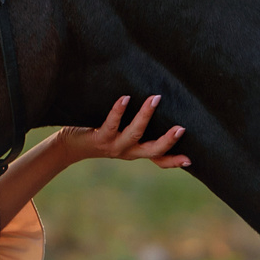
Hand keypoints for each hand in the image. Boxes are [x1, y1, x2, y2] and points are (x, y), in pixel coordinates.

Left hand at [60, 95, 188, 168]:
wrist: (70, 145)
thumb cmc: (100, 134)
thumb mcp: (122, 134)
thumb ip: (136, 126)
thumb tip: (157, 103)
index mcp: (136, 151)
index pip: (159, 159)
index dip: (174, 161)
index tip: (190, 160)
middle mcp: (128, 151)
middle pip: (152, 150)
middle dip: (167, 141)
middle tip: (181, 128)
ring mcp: (114, 145)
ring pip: (134, 134)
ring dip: (145, 116)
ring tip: (155, 99)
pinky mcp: (99, 138)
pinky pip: (111, 124)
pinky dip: (119, 110)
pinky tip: (126, 98)